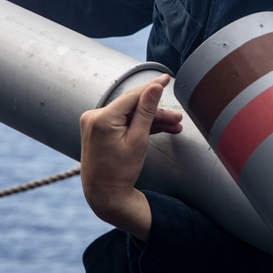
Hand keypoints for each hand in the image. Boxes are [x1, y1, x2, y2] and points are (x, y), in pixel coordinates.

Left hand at [79, 74, 182, 240]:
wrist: (104, 194)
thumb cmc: (121, 171)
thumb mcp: (138, 140)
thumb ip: (146, 111)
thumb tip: (154, 87)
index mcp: (102, 119)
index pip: (132, 96)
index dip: (152, 87)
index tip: (167, 78)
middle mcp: (94, 117)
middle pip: (132, 106)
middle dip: (156, 111)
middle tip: (178, 118)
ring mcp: (94, 123)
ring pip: (129, 115)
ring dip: (150, 120)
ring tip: (174, 127)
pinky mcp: (97, 129)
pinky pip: (122, 122)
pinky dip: (138, 125)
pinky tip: (159, 129)